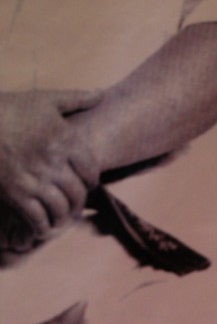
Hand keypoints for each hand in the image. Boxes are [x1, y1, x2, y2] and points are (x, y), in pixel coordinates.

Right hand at [0, 90, 102, 250]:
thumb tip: (101, 94)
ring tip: (59, 219)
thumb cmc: (6, 108)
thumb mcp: (42, 99)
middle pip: (78, 193)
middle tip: (73, 206)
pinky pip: (37, 218)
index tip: (85, 186)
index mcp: (66, 140)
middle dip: (77, 203)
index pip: (91, 172)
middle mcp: (54, 161)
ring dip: (62, 218)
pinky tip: (40, 229)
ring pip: (61, 209)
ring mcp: (35, 179)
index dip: (90, 182)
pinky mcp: (14, 193)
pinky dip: (42, 228)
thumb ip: (75, 99)